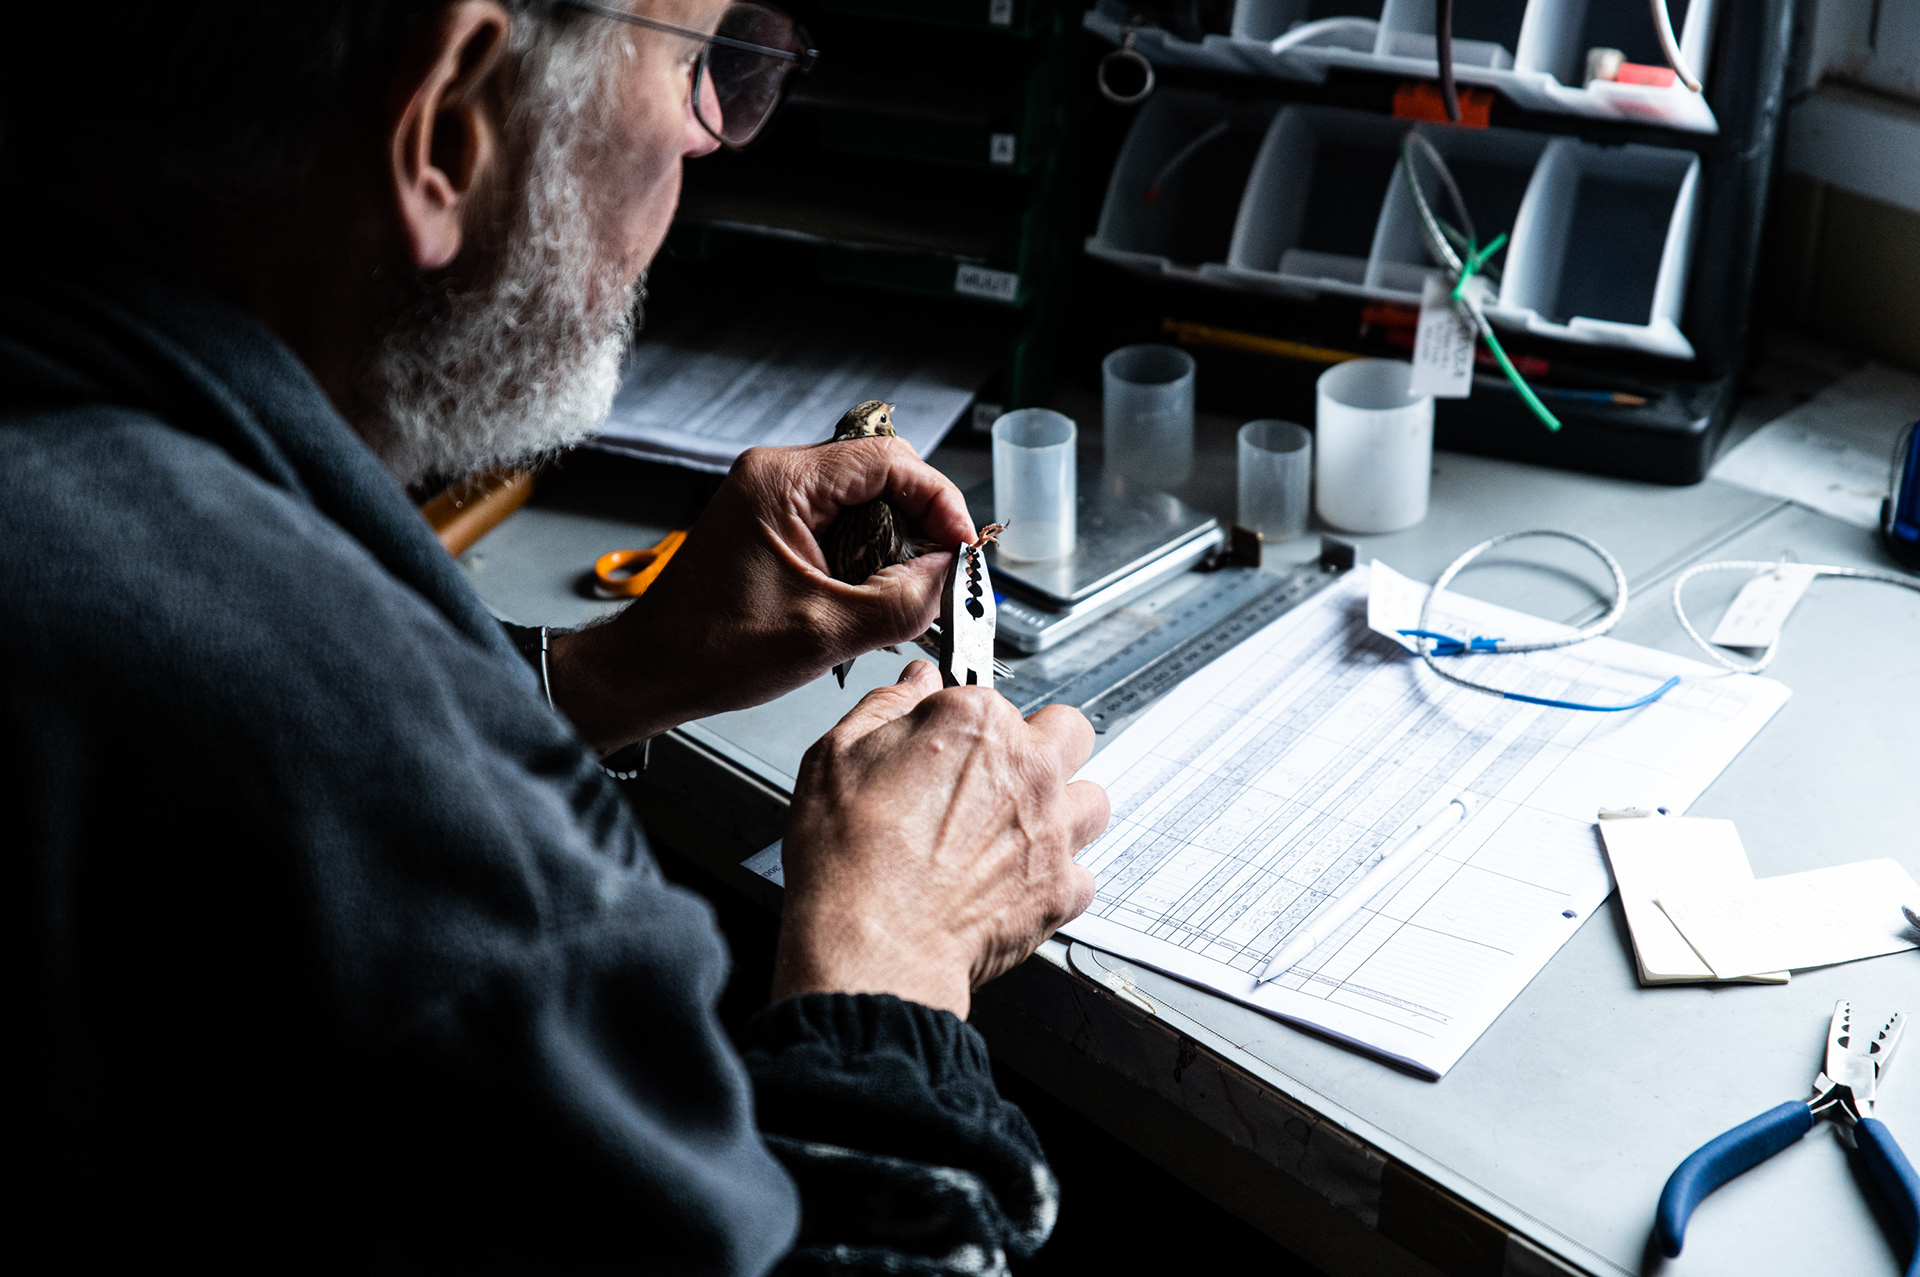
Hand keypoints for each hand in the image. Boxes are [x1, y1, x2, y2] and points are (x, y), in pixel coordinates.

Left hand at [550, 439, 974, 750]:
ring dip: (895, 545)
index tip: (963, 548)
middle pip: (884, 475)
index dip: (940, 502)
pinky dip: (868, 556)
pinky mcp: (775, 521)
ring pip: (868, 501)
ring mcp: (774, 496)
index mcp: (782, 483)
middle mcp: (776, 475)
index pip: (891, 461)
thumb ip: (902, 600)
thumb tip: (954, 576)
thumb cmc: (713, 649)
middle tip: (939, 577)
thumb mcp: (826, 633)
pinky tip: (868, 595)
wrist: (654, 670)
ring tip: (901, 595)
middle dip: (921, 525)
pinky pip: (843, 522)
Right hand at [771, 661, 1108, 1019]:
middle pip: (1068, 732)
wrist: (871, 946)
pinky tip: (1017, 884)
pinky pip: (1083, 874)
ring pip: (1092, 800)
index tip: (945, 743)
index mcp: (975, 721)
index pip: (987, 696)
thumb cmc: (848, 860)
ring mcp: (1052, 829)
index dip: (961, 723)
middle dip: (1042, 746)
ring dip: (1064, 810)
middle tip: (1000, 776)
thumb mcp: (835, 756)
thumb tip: (914, 681)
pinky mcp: (1061, 888)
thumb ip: (885, 706)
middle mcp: (1027, 768)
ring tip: (1019, 830)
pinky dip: (1057, 880)